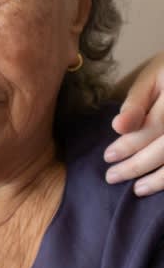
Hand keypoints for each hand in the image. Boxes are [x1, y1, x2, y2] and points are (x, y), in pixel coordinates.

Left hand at [105, 52, 163, 195]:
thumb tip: (118, 128)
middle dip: (139, 165)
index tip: (108, 156)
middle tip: (113, 177)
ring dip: (160, 179)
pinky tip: (160, 184)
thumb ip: (135, 102)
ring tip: (137, 189)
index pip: (155, 126)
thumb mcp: (152, 78)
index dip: (130, 144)